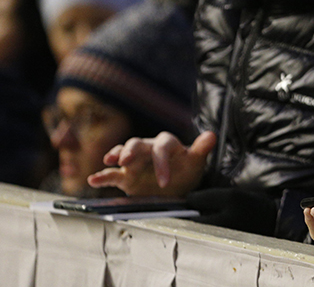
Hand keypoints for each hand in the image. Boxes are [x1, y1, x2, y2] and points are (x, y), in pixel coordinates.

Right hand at [87, 131, 215, 196]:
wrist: (178, 187)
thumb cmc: (186, 170)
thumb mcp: (195, 161)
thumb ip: (201, 149)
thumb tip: (212, 135)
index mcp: (165, 145)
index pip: (162, 147)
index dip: (162, 163)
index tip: (164, 182)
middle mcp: (148, 150)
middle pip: (137, 143)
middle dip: (131, 150)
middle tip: (126, 159)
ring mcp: (136, 163)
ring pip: (124, 153)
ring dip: (116, 154)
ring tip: (110, 160)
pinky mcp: (126, 176)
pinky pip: (112, 174)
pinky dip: (103, 176)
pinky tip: (93, 179)